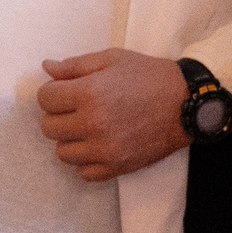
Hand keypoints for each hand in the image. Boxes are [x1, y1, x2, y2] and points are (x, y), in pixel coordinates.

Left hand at [37, 50, 190, 181]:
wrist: (186, 103)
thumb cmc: (149, 77)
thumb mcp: (112, 59)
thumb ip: (76, 66)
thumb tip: (47, 68)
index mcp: (89, 93)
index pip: (44, 99)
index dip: (53, 92)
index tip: (66, 91)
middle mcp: (93, 124)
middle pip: (49, 127)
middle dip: (59, 115)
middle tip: (77, 109)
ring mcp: (104, 149)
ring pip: (63, 153)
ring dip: (71, 140)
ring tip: (89, 128)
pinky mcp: (117, 167)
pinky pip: (83, 173)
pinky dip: (86, 162)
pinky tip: (98, 146)